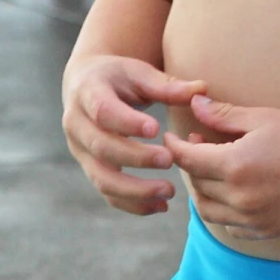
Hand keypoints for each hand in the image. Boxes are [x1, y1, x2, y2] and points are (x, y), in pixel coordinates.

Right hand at [62, 57, 206, 215]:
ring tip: (169, 192)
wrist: (85, 85)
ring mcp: (80, 150)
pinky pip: (107, 193)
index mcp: (87, 92)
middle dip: (136, 158)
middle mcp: (77, 124)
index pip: (103, 111)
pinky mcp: (89, 168)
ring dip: (135, 191)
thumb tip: (202, 89)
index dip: (127, 123)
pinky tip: (160, 206)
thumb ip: (167, 86)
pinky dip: (132, 204)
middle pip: (102, 148)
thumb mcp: (138, 73)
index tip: (157, 130)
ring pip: (102, 178)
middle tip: (170, 160)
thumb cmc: (118, 78)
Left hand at [163, 95, 279, 238]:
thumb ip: (222, 115)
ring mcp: (252, 218)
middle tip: (198, 145)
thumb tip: (193, 103)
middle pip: (195, 183)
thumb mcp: (259, 118)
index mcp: (235, 166)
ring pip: (207, 210)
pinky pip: (230, 226)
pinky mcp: (265, 231)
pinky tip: (231, 192)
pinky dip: (223, 211)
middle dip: (190, 163)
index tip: (171, 138)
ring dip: (202, 190)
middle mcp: (240, 197)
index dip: (174, 147)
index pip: (187, 160)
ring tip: (211, 170)